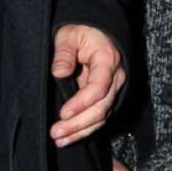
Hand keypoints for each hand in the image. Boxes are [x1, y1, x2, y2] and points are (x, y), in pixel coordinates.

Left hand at [49, 25, 125, 146]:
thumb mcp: (69, 35)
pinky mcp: (106, 97)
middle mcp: (115, 78)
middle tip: (56, 132)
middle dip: (78, 124)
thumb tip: (59, 72)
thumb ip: (64, 53)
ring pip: (101, 116)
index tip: (63, 113)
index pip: (98, 88)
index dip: (81, 103)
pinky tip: (68, 137)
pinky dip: (84, 129)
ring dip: (80, 131)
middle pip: (101, 108)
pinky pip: (99, 117)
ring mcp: (113, 89)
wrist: (95, 31)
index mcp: (108, 60)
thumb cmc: (81, 31)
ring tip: (59, 139)